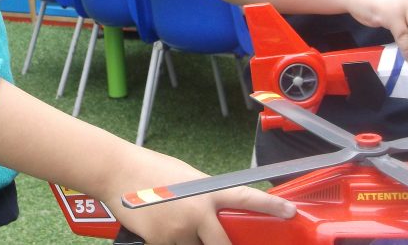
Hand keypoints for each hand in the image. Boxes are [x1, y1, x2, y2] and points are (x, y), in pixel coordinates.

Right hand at [107, 148, 294, 244]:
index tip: (290, 213)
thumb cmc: (151, 170)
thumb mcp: (185, 178)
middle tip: (203, 234)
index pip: (246, 198)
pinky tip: (155, 227)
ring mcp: (181, 230)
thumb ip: (204, 195)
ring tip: (168, 220)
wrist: (117, 172)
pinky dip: (166, 244)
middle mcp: (198, 211)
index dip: (270, 207)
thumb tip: (216, 211)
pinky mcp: (162, 242)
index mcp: (207, 190)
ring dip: (187, 242)